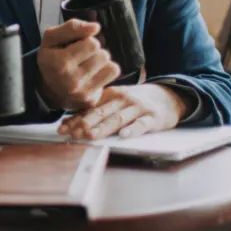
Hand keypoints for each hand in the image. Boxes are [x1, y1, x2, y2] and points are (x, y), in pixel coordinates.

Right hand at [36, 20, 119, 110]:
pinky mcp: (92, 99)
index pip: (92, 43)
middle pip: (102, 54)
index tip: (74, 47)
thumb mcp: (52, 38)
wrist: (49, 90)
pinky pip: (113, 74)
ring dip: (100, 62)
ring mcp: (82, 92)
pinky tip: (93, 74)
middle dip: (94, 52)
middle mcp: (70, 80)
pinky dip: (106, 71)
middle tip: (81, 57)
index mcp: (58, 63)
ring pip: (110, 64)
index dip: (85, 40)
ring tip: (87, 65)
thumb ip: (72, 27)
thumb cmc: (52, 58)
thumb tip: (95, 27)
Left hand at [59, 84, 188, 139]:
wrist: (168, 96)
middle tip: (72, 133)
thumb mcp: (116, 101)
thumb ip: (96, 110)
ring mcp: (138, 108)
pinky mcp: (153, 118)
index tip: (62, 128)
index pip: (90, 108)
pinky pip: (142, 124)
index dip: (75, 118)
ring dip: (103, 128)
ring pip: (118, 119)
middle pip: (101, 112)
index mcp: (111, 95)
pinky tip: (124, 136)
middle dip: (85, 124)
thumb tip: (69, 122)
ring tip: (90, 136)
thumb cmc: (136, 102)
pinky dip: (133, 130)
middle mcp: (123, 100)